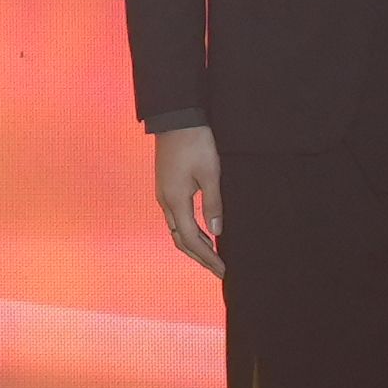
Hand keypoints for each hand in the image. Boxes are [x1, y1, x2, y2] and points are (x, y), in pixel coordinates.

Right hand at [151, 126, 226, 280]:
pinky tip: (200, 231)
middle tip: (218, 270)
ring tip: (211, 256)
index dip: (208, 257)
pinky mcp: (165, 186)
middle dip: (199, 257)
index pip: (192, 239)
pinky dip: (188, 231)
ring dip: (193, 245)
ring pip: (176, 229)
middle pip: (180, 239)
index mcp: (175, 201)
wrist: (175, 117)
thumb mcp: (210, 173)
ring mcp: (163, 194)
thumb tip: (216, 232)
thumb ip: (213, 204)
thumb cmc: (195, 142)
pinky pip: (175, 218)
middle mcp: (165, 201)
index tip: (223, 270)